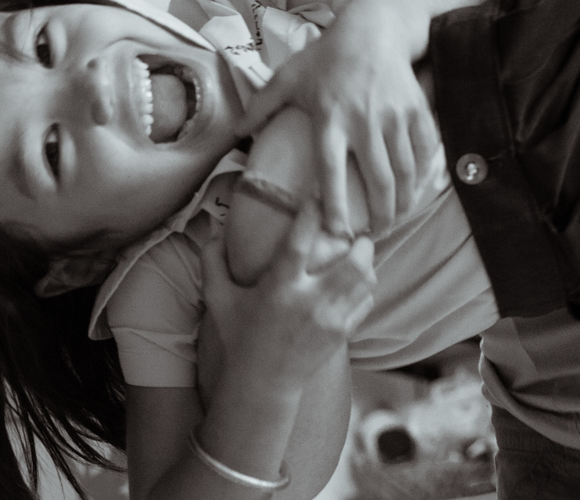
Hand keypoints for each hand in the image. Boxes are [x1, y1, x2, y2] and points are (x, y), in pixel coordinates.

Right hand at [199, 201, 375, 392]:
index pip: (300, 242)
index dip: (311, 214)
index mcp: (279, 288)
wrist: (262, 385)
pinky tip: (356, 283)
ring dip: (367, 263)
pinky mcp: (341, 334)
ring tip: (361, 252)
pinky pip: (365, 303)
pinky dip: (365, 289)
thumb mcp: (218, 299)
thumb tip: (215, 232)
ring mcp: (330, 320)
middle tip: (357, 230)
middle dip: (361, 242)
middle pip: (353, 262)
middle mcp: (309, 302)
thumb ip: (212, 263)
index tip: (318, 194)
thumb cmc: (238, 338)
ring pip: (365, 282)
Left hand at [236, 0, 438, 236]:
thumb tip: (236, 131)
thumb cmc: (327, 56)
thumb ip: (262, 105)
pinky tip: (415, 195)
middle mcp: (363, 121)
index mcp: (329, 117)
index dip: (334, 204)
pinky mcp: (417, 111)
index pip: (331, 170)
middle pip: (378, 180)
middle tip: (373, 237)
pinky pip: (424, 153)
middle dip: (379, 216)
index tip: (335, 231)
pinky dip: (422, 179)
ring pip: (404, 173)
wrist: (374, 29)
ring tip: (392, 222)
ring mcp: (394, 117)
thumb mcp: (289, 77)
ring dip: (401, 204)